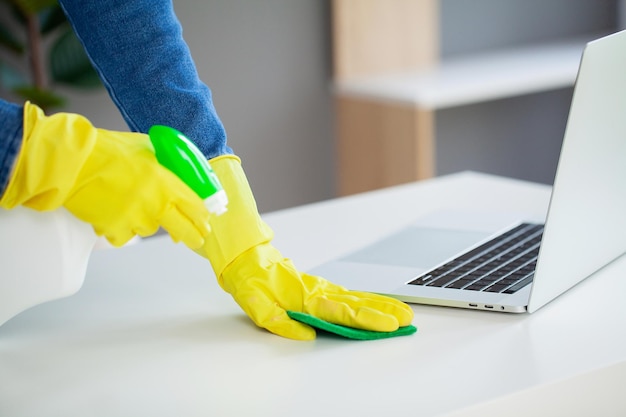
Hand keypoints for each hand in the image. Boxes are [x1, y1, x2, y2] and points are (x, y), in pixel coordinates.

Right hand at [0, 102, 210, 247]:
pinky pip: (125, 236)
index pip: (195, 206)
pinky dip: (121, 228)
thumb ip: (167, 165)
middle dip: (192, 235)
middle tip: (197, 239)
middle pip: (183, 229)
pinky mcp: (114, 229)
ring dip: (145, 221)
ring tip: (129, 202)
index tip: (206, 220)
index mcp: (166, 182)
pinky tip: (112, 212)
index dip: (202, 215)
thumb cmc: (108, 150)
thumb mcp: (147, 149)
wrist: (72, 162)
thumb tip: (183, 176)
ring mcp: (135, 219)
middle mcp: (155, 203)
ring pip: (150, 229)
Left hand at [195, 155, 413, 339]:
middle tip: (407, 319)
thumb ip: (279, 321)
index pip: (342, 311)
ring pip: (355, 297)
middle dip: (383, 312)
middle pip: (356, 304)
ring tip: (403, 312)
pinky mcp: (318, 288)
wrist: (246, 258)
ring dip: (380, 305)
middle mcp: (317, 292)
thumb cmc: (250, 282)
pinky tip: (378, 303)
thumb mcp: (255, 305)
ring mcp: (320, 288)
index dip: (367, 319)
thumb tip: (306, 334)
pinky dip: (366, 299)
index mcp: (304, 298)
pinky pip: (346, 294)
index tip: (388, 325)